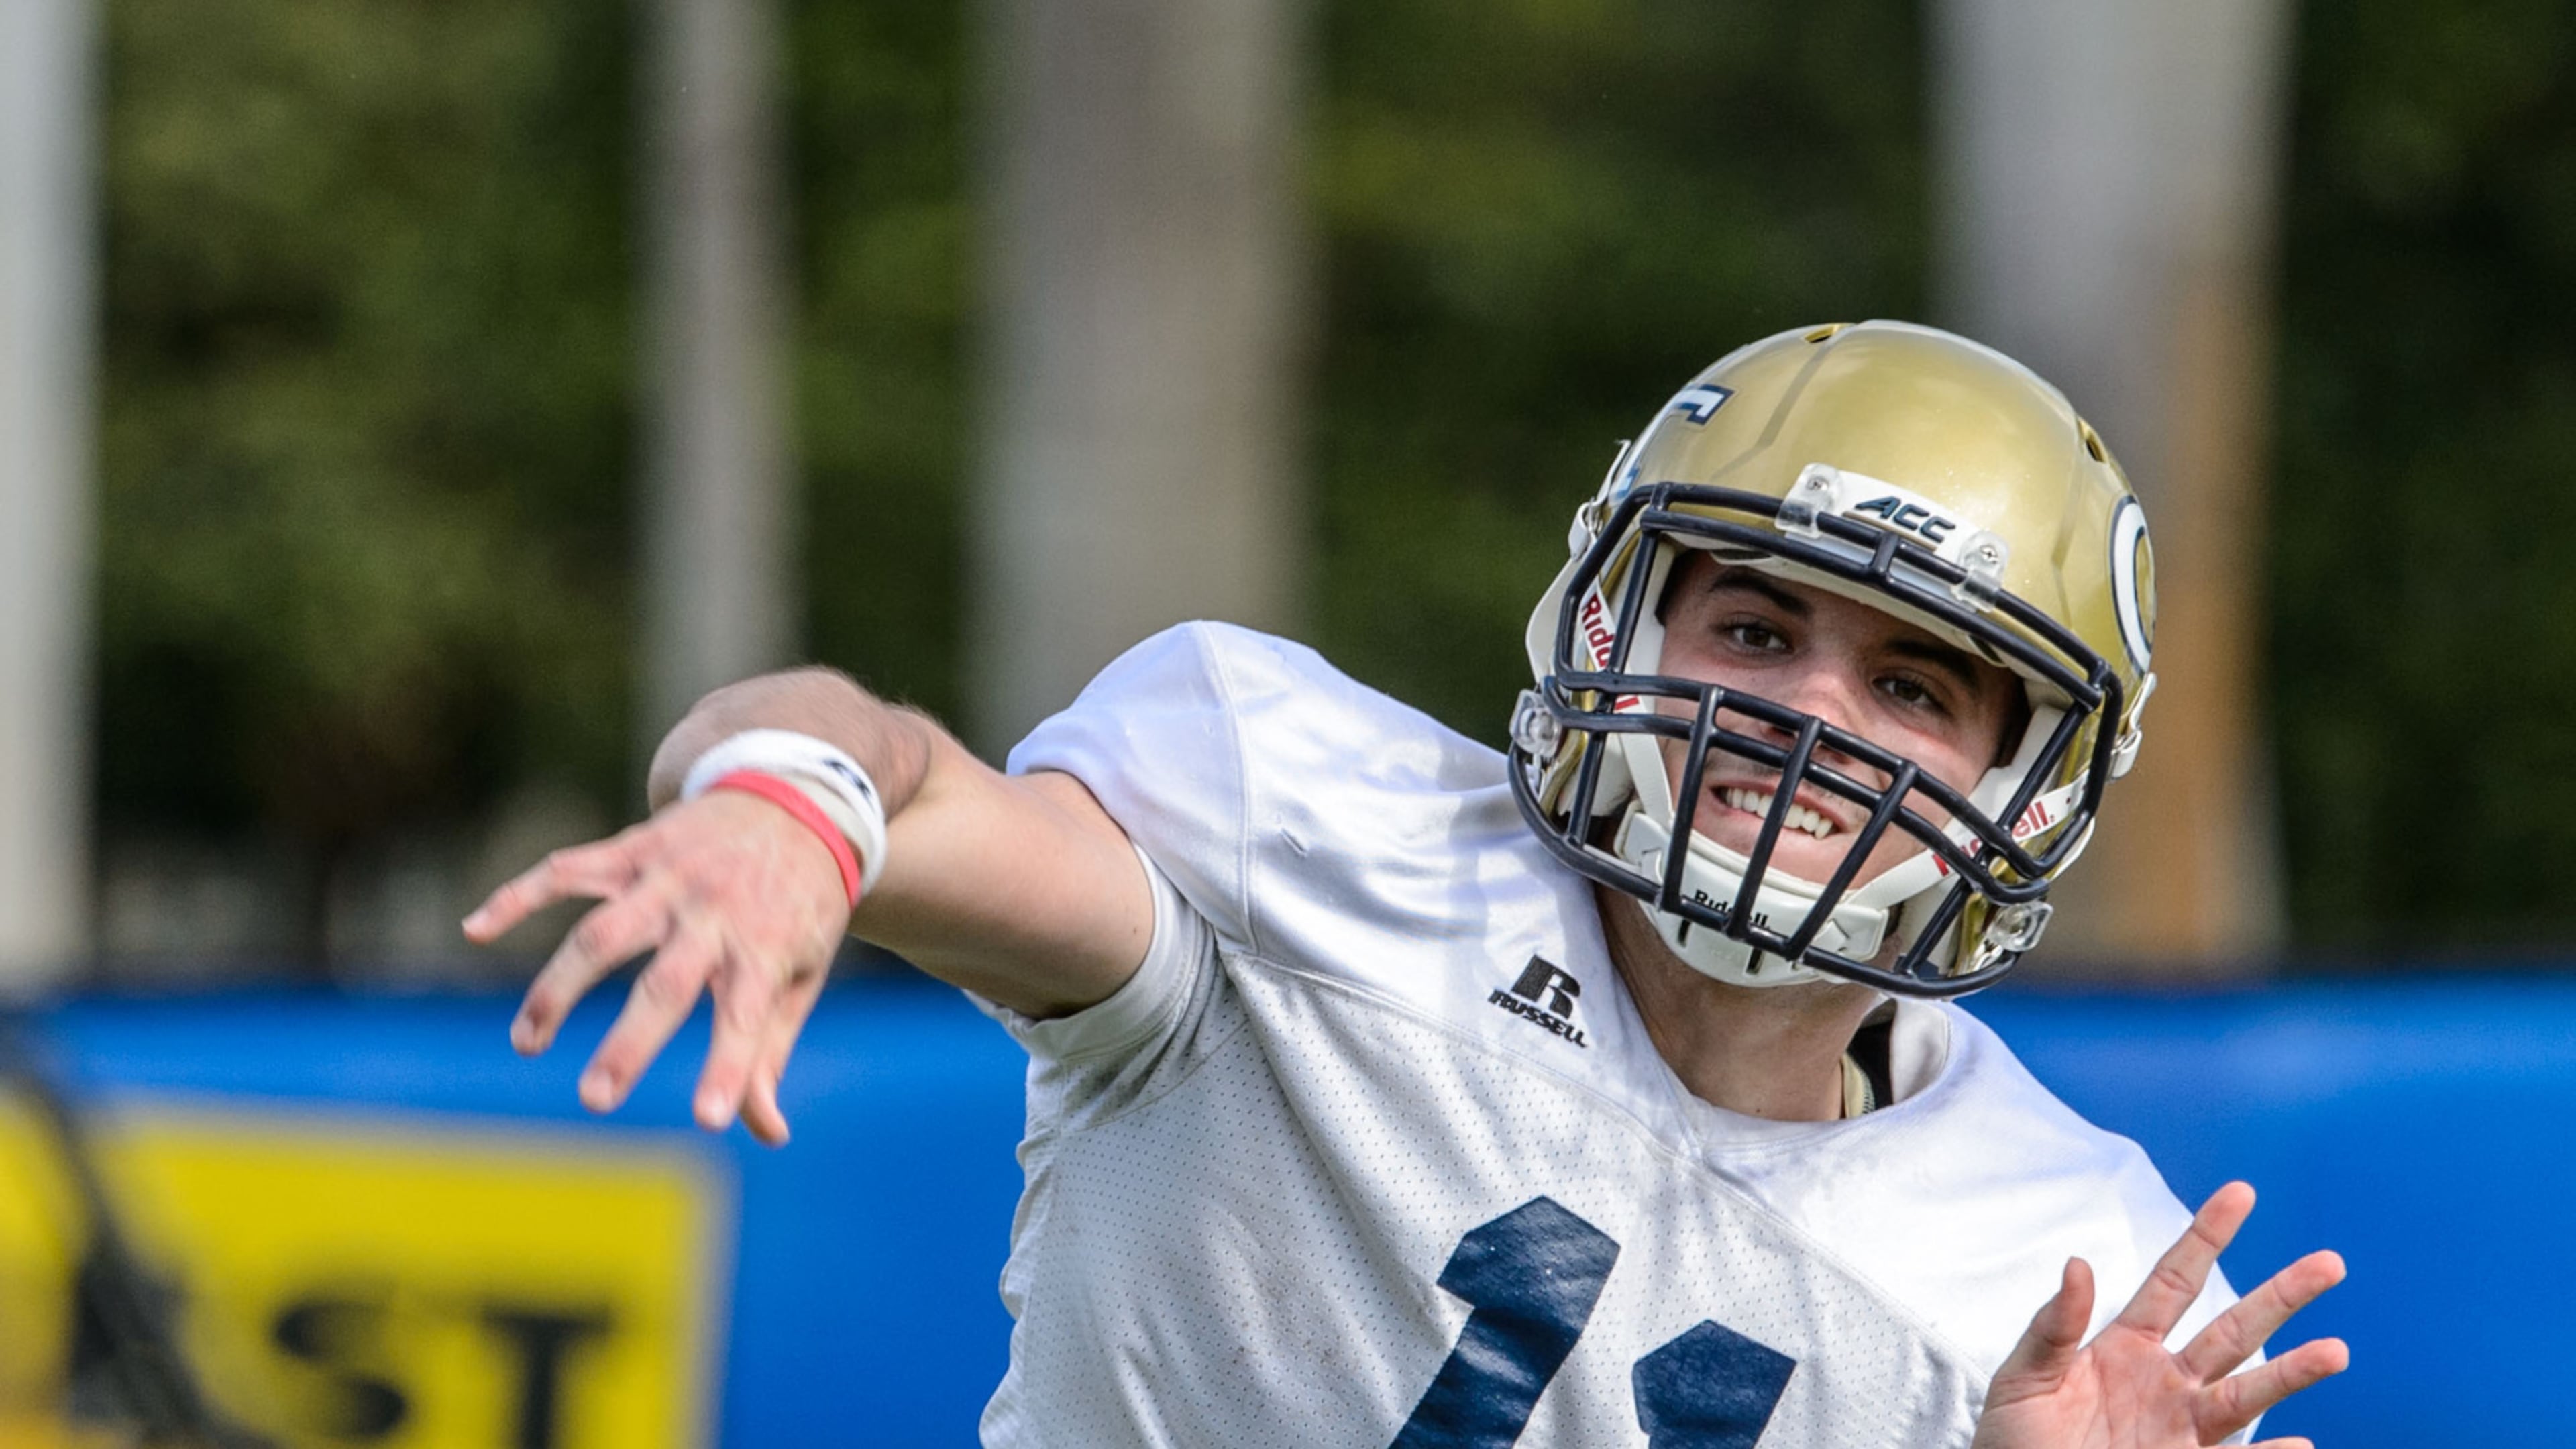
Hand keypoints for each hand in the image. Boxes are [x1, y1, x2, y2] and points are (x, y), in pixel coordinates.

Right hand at [463, 790, 853, 1145]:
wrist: (800, 798)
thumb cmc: (799, 904)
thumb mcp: (803, 972)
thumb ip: (770, 1049)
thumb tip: (768, 1134)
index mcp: (764, 947)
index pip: (747, 1018)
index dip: (729, 1068)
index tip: (709, 1119)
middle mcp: (713, 913)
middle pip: (664, 981)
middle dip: (630, 1043)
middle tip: (595, 1099)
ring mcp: (668, 877)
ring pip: (602, 933)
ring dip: (558, 987)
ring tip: (525, 1043)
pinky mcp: (633, 849)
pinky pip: (567, 871)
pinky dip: (518, 896)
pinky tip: (474, 928)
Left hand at [1971, 1182, 2347, 1448]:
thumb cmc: (2015, 1439)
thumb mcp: (2023, 1377)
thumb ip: (2053, 1326)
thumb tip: (2077, 1265)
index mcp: (2126, 1346)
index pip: (2174, 1281)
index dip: (2207, 1237)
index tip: (2241, 1193)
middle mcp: (2167, 1382)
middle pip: (2232, 1330)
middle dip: (2280, 1297)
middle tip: (2329, 1263)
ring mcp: (2183, 1428)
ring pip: (2247, 1394)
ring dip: (2291, 1373)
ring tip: (2336, 1350)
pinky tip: (2301, 1443)